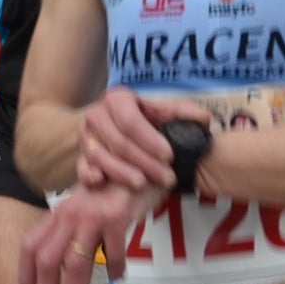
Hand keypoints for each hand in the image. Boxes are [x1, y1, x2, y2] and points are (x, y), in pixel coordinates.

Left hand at [17, 179, 155, 283]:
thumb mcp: (83, 205)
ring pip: (74, 263)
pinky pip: (113, 253)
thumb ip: (70, 229)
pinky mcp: (116, 217)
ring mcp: (92, 215)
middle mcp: (70, 214)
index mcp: (59, 213)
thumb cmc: (110, 189)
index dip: (25, 272)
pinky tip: (118, 276)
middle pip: (47, 259)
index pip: (30, 244)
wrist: (139, 163)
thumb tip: (60, 265)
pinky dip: (115, 270)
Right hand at [73, 87, 203, 191]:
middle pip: (118, 142)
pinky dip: (90, 176)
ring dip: (122, 172)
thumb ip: (184, 114)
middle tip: (167, 177)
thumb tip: (204, 120)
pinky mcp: (81, 156)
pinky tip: (104, 182)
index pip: (131, 120)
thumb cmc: (145, 120)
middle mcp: (97, 115)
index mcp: (117, 99)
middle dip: (144, 162)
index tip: (169, 156)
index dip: (150, 140)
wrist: (116, 126)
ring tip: (142, 184)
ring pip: (100, 157)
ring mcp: (86, 137)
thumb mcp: (164, 112)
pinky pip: (81, 168)